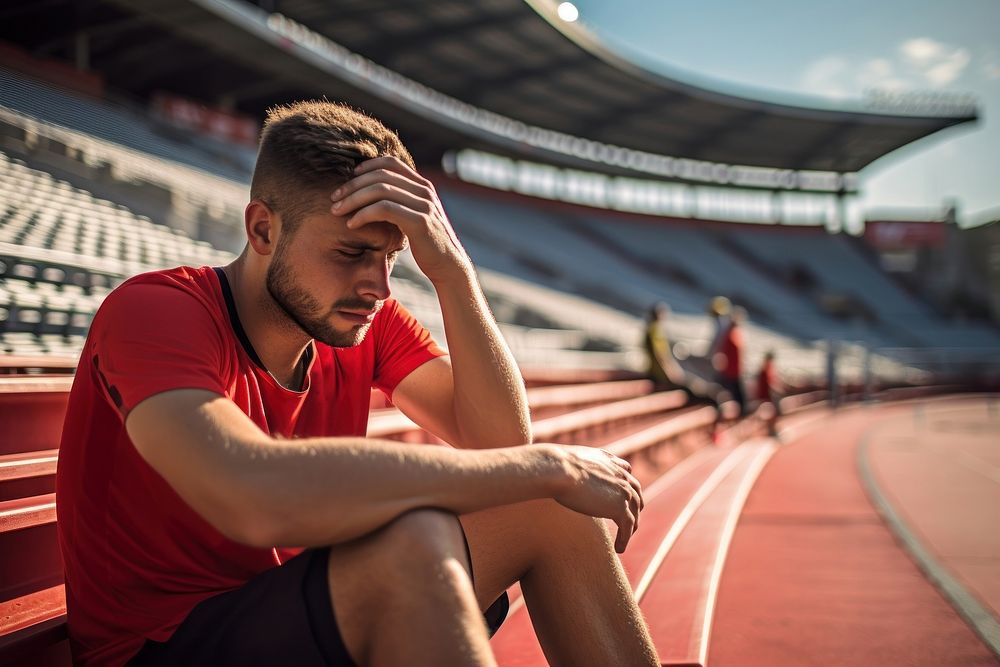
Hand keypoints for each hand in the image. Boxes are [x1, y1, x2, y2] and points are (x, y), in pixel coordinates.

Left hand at [330, 157, 471, 282]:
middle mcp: (425, 191)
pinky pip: (384, 209)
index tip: (348, 179)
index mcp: (423, 186)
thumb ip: (402, 203)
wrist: (449, 266)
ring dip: (353, 199)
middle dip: (353, 185)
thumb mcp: (415, 218)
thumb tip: (376, 196)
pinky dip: (363, 214)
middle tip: (334, 198)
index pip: (391, 163)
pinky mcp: (419, 221)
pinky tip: (352, 224)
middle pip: (381, 175)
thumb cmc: (427, 245)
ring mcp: (424, 205)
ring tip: (337, 211)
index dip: (366, 167)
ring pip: (380, 190)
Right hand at [547, 445, 643, 552]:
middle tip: (629, 521)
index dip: (626, 485)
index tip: (624, 495)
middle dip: (634, 507)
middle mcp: (620, 473)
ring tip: (624, 539)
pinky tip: (618, 548)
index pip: (626, 471)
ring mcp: (623, 491)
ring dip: (631, 527)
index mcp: (608, 460)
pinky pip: (628, 527)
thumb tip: (558, 468)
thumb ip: (574, 465)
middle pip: (635, 493)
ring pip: (634, 513)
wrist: (558, 470)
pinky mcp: (620, 507)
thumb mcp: (568, 460)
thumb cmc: (554, 466)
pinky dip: (625, 539)